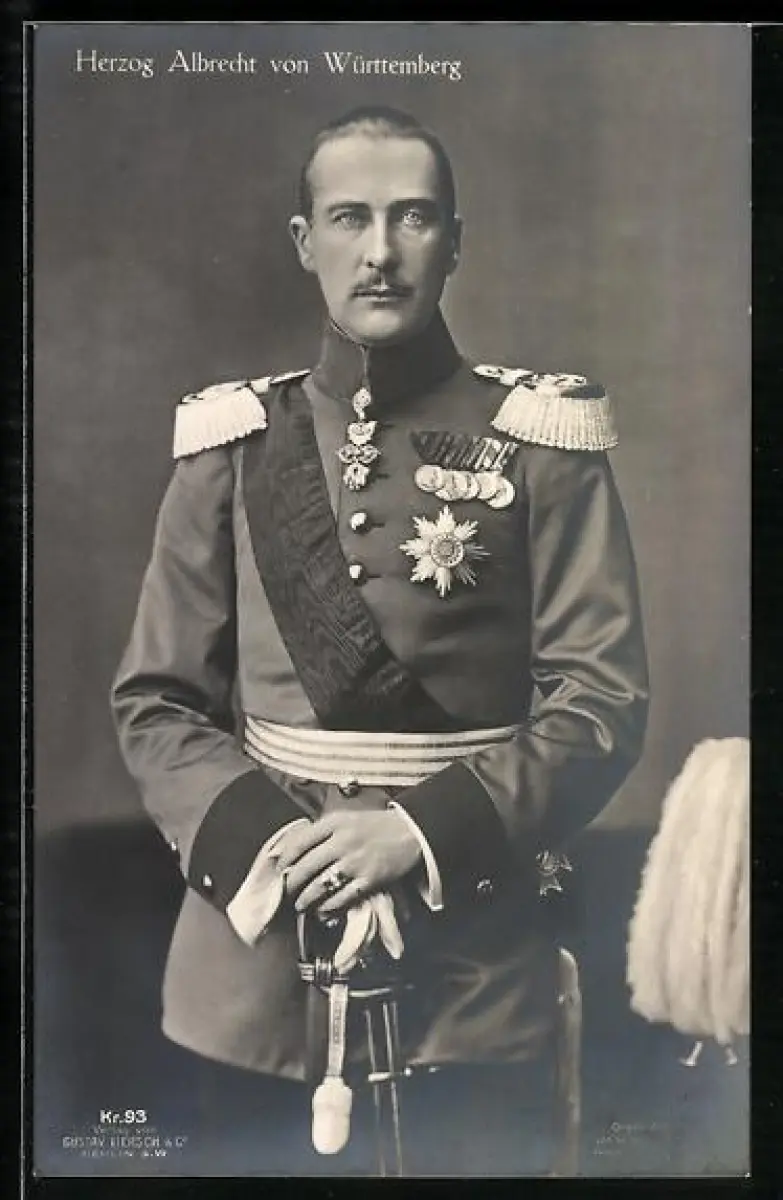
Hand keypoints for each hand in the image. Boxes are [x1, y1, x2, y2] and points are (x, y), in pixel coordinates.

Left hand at [275, 809, 422, 915]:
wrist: (410, 832)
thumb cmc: (375, 825)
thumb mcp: (346, 818)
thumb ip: (322, 831)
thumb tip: (293, 848)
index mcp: (335, 823)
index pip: (299, 842)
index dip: (285, 858)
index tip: (279, 868)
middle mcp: (343, 841)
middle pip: (306, 866)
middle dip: (291, 883)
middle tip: (285, 891)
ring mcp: (355, 862)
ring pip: (320, 885)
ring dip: (305, 898)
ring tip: (300, 904)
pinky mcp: (369, 880)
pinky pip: (341, 898)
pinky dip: (327, 907)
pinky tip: (321, 910)